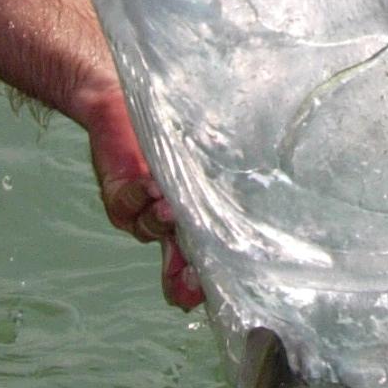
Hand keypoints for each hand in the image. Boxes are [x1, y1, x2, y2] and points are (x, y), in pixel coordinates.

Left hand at [85, 87, 204, 311]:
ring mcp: (141, 213)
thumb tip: (269, 183)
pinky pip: (128, 205)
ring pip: (152, 230)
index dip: (211, 279)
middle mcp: (167, 223)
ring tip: (171, 207)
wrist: (120, 99)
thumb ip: (222, 174)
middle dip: (187, 273)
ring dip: (162, 221)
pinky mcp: (117, 196)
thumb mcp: (202, 150)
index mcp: (193, 218)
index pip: (204, 258)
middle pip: (178, 262)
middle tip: (197, 278)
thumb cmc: (174, 122)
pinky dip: (140, 196)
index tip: (222, 288)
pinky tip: (151, 185)